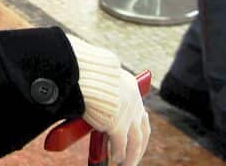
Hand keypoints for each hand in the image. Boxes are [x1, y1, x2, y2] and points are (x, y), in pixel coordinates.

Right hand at [66, 36, 149, 165]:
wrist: (82, 70)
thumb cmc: (83, 71)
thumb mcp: (98, 79)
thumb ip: (101, 92)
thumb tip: (91, 98)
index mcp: (131, 87)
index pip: (139, 112)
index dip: (137, 126)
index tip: (135, 135)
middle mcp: (134, 101)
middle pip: (142, 130)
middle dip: (139, 147)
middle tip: (134, 156)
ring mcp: (128, 115)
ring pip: (136, 142)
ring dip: (131, 157)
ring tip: (126, 165)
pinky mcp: (118, 126)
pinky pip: (120, 146)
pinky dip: (119, 155)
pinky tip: (115, 161)